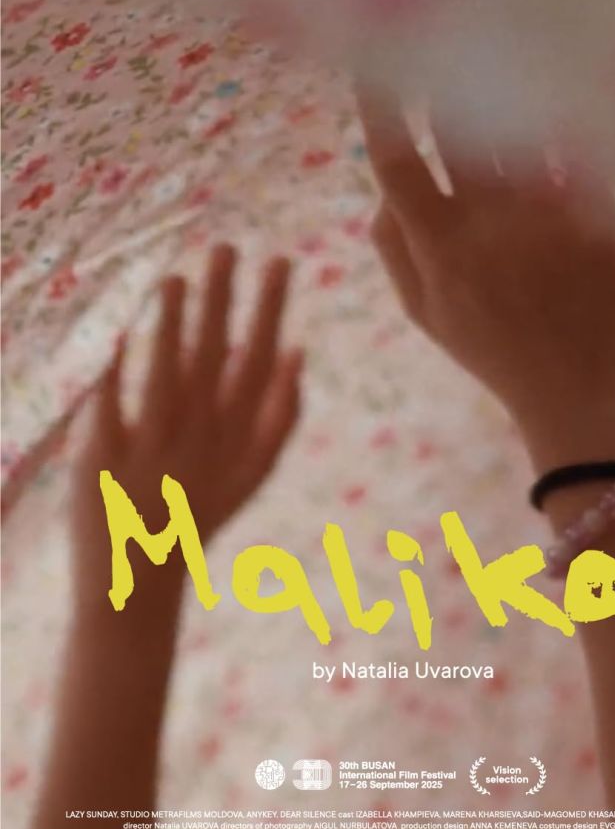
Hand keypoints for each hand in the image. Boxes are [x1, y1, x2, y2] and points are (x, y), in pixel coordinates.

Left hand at [72, 244, 302, 606]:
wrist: (139, 582)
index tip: (279, 261)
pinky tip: (118, 328)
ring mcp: (151, 454)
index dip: (270, 311)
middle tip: (228, 246)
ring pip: (168, 379)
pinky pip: (111, 410)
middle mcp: (199, 442)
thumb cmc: (198, 516)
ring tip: (177, 277)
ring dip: (173, 327)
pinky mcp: (104, 464)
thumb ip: (282, 418)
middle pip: (215, 361)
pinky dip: (114, 370)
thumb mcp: (253, 473)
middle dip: (225, 302)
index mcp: (236, 441)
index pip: (258, 362)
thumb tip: (297, 352)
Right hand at [358, 90, 614, 467]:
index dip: (378, 108)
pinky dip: (556, 117)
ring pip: (516, 124)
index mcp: (441, 246)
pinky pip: (573, 144)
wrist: (584, 390)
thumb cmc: (496, 353)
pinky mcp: (598, 209)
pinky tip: (552, 95)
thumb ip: (393, 250)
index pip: (396, 161)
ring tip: (495, 55)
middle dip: (443, 78)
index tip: (372, 64)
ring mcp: (549, 209)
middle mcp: (491, 217)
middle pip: (458, 125)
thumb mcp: (426, 316)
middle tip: (440, 45)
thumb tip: (383, 189)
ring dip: (500, 87)